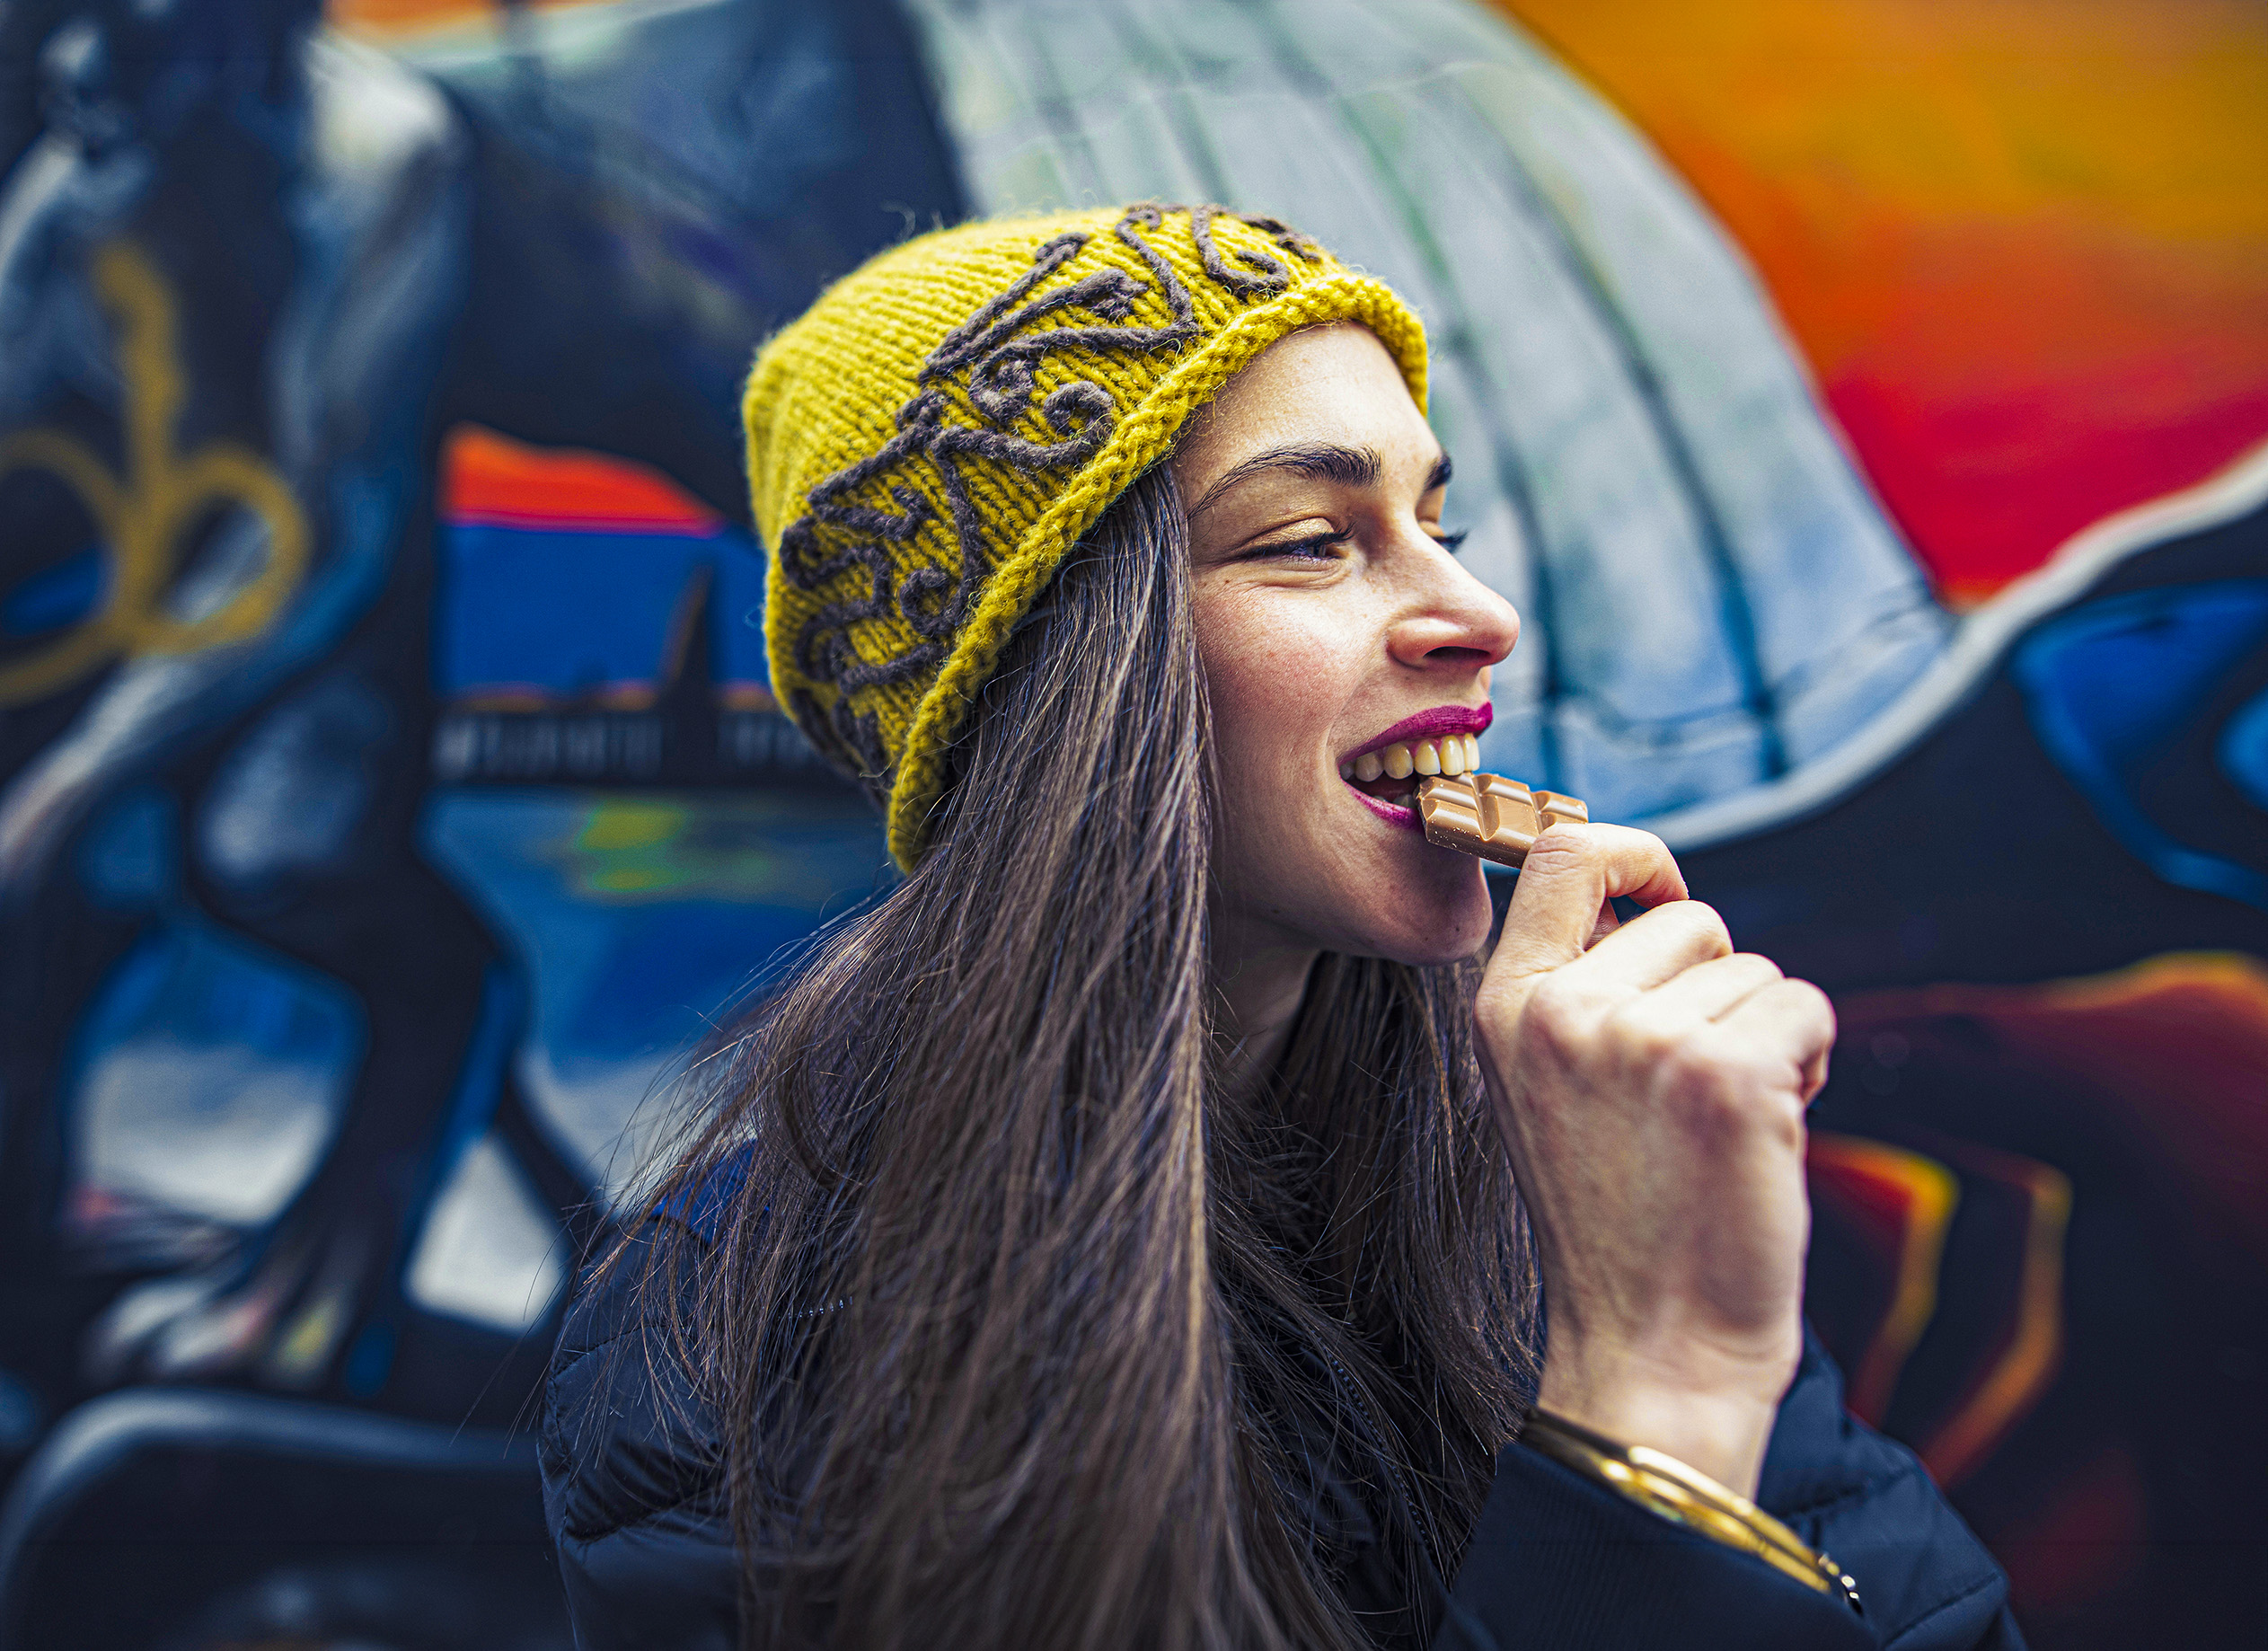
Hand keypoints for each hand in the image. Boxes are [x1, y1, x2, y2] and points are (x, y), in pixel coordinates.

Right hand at [1475, 824, 1833, 1496]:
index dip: (1634, 853)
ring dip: (1766, 1037)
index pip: (1561, 851)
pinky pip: (1808, 1009)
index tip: (1665, 895)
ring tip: (1721, 1127)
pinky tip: (1765, 1136)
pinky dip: (1813, 1066)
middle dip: (1720, 983)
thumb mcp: (1553, 1087)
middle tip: (1695, 1083)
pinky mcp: (1727, 1077)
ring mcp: (1642, 1042)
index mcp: (1506, 1008)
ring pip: (1757, 971)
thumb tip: (1656, 899)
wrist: (1651, 1349)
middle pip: (1689, 916)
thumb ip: (1584, 991)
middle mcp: (1562, 1012)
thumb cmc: (1621, 1220)